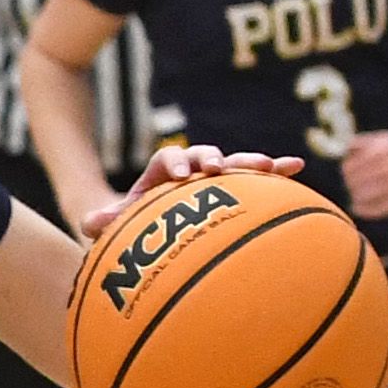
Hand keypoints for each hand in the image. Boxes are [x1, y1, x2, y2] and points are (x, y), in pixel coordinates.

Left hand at [78, 143, 303, 238]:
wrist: (143, 231)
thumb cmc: (127, 228)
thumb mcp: (111, 225)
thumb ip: (100, 222)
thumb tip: (91, 223)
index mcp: (159, 176)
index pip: (166, 160)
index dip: (173, 162)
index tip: (179, 175)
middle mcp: (188, 173)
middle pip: (204, 156)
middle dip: (215, 158)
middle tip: (221, 167)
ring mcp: (212, 183)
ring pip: (235, 166)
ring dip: (253, 164)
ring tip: (276, 164)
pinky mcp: (231, 194)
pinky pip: (255, 184)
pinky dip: (273, 175)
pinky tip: (295, 168)